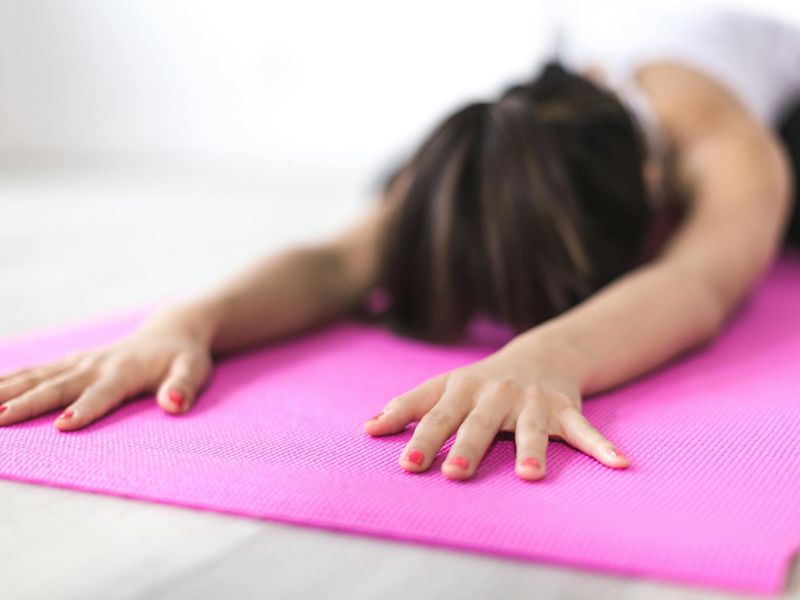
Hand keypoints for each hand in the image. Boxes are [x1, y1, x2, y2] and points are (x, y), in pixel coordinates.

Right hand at [0, 308, 214, 429]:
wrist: (172, 331)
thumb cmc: (184, 357)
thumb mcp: (194, 371)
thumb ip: (184, 387)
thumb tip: (174, 404)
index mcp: (125, 372)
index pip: (102, 394)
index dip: (84, 410)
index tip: (62, 425)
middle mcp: (97, 365)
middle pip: (58, 385)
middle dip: (28, 402)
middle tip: (1, 419)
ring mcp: (81, 361)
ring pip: (37, 376)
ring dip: (6, 389)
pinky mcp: (72, 361)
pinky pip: (36, 370)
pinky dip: (8, 378)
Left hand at [363, 335, 629, 479]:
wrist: (540, 353)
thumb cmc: (481, 381)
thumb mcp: (444, 387)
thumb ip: (408, 406)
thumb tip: (366, 428)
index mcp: (463, 390)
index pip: (437, 415)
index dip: (421, 438)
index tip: (407, 464)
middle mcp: (496, 394)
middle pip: (479, 424)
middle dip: (467, 447)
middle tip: (454, 473)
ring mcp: (532, 401)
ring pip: (532, 428)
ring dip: (532, 450)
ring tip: (530, 474)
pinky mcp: (565, 408)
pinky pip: (584, 429)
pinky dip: (602, 446)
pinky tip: (619, 463)